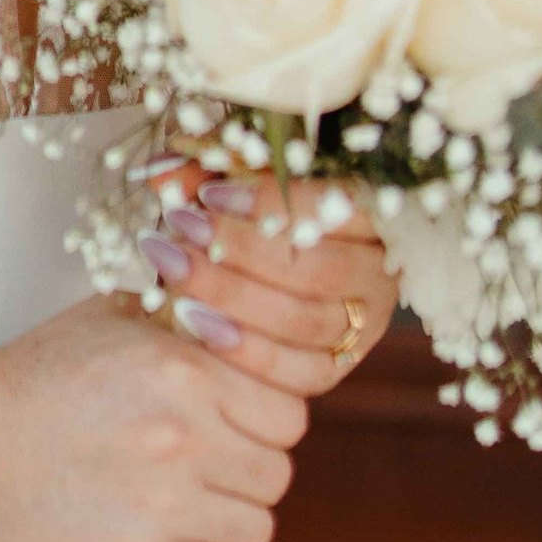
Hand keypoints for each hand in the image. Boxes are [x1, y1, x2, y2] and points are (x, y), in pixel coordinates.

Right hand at [0, 294, 307, 541]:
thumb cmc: (34, 378)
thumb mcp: (107, 319)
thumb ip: (180, 315)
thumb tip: (234, 312)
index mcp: (184, 371)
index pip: (288, 414)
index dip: (267, 423)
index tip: (235, 429)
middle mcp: (183, 436)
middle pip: (277, 473)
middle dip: (248, 473)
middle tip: (208, 472)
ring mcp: (162, 503)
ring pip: (258, 530)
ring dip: (228, 523)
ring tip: (187, 511)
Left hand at [139, 162, 395, 399]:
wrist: (266, 272)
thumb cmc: (257, 209)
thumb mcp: (244, 177)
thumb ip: (209, 171)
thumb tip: (162, 170)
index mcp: (375, 214)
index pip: (332, 206)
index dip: (268, 201)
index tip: (208, 193)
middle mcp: (379, 274)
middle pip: (316, 270)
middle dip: (239, 250)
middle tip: (180, 227)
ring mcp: (364, 326)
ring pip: (305, 322)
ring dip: (232, 296)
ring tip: (174, 270)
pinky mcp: (338, 367)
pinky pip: (299, 372)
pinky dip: (245, 349)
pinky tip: (195, 322)